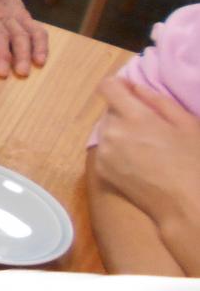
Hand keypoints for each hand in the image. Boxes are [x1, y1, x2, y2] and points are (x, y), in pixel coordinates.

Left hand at [94, 77, 199, 227]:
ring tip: (145, 146)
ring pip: (105, 130)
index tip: (131, 93)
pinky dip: (115, 149)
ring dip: (119, 131)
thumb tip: (135, 87)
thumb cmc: (192, 161)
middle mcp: (112, 132)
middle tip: (150, 127)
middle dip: (125, 112)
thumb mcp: (186, 123)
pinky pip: (104, 149)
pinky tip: (138, 161)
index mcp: (134, 117)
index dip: (119, 86)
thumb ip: (158, 100)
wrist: (183, 204)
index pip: (108, 87)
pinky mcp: (100, 170)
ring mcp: (103, 153)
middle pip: (109, 110)